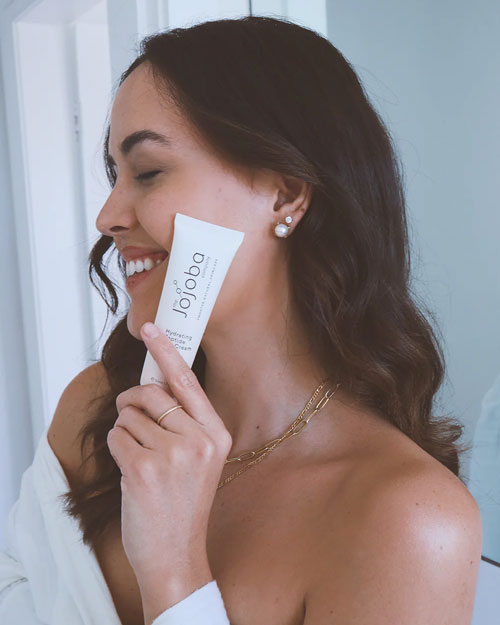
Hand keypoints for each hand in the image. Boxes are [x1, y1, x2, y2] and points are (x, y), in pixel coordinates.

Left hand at [107, 322, 231, 590]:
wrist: (176, 554)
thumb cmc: (184, 503)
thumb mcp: (200, 458)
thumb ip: (183, 421)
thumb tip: (152, 382)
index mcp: (216, 434)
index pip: (187, 382)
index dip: (166, 351)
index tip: (150, 327)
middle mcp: (199, 440)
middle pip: (151, 393)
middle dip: (132, 401)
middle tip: (131, 417)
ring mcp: (172, 454)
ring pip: (129, 415)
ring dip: (125, 432)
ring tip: (140, 458)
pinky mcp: (143, 469)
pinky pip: (116, 436)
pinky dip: (116, 448)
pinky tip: (130, 471)